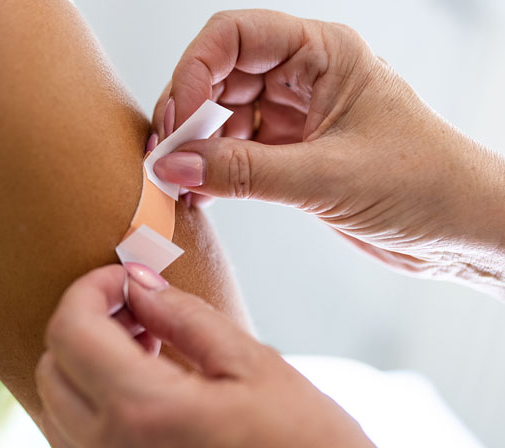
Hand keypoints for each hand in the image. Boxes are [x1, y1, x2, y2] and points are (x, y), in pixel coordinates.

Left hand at [36, 264, 374, 447]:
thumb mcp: (255, 369)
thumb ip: (185, 318)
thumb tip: (138, 283)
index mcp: (142, 412)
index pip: (70, 330)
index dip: (90, 289)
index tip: (125, 278)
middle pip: (53, 364)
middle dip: (86, 322)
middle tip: (140, 309)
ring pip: (56, 403)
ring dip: (86, 361)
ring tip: (146, 347)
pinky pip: (75, 437)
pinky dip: (93, 399)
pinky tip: (143, 387)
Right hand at [150, 9, 504, 295]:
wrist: (462, 230)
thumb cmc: (424, 184)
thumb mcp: (327, 177)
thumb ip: (244, 172)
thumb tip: (174, 165)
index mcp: (323, 54)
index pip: (235, 36)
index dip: (195, 70)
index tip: (178, 120)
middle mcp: (305, 77)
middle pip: (219, 74)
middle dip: (187, 112)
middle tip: (166, 155)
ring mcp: (296, 115)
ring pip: (222, 115)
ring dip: (196, 146)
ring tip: (177, 181)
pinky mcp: (291, 153)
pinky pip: (235, 151)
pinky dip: (212, 170)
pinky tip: (198, 192)